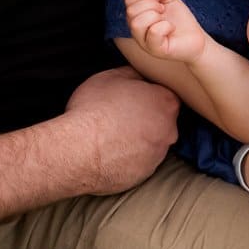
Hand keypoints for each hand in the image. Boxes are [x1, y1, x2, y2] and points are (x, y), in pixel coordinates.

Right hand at [63, 66, 179, 193]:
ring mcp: (158, 155)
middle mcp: (169, 130)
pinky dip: (128, 158)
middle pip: (161, 120)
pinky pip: (139, 162)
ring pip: (151, 143)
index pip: (165, 94)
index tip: (132, 97)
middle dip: (145, 117)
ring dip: (137, 139)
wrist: (78, 150)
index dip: (147, 94)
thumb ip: (133, 73)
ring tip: (112, 135)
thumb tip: (138, 75)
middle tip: (120, 115)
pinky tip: (110, 152)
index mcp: (166, 102)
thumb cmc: (94, 110)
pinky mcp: (144, 174)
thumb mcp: (111, 76)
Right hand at [124, 0, 208, 63]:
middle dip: (150, 4)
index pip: (128, 1)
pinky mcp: (156, 50)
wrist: (196, 39)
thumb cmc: (180, 22)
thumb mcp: (171, 1)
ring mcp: (145, 42)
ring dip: (154, 15)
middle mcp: (138, 31)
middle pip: (130, 11)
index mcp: (138, 17)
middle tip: (163, 10)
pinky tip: (171, 28)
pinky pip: (154, 32)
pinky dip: (165, 26)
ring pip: (136, 23)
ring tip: (165, 19)